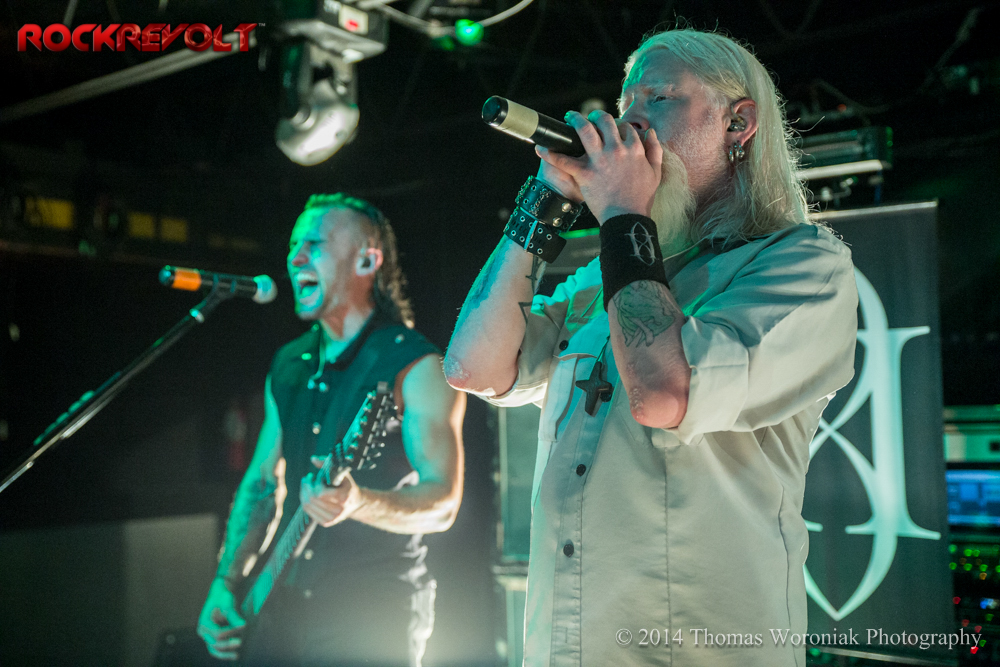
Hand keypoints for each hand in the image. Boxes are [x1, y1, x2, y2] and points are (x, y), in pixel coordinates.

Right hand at [197, 578, 245, 660]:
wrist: (220, 595)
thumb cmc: (224, 599)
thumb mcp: (228, 605)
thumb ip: (234, 616)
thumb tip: (242, 626)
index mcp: (204, 623)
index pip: (217, 633)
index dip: (230, 632)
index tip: (242, 627)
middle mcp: (203, 632)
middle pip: (215, 643)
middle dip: (227, 644)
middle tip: (240, 642)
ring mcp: (207, 636)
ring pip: (214, 650)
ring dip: (225, 654)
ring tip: (237, 655)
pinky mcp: (212, 639)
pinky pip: (216, 649)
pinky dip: (224, 653)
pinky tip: (235, 655)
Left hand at [300, 457, 364, 526]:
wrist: (356, 503)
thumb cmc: (348, 485)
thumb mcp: (342, 473)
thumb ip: (328, 464)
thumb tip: (313, 459)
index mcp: (344, 498)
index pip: (320, 493)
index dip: (315, 483)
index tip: (316, 476)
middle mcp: (338, 511)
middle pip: (312, 499)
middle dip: (306, 487)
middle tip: (307, 478)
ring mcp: (332, 519)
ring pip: (308, 506)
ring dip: (303, 493)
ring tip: (306, 485)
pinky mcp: (326, 522)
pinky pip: (308, 512)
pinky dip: (304, 501)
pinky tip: (308, 494)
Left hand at [536, 110, 661, 223]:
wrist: (627, 218)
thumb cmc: (641, 198)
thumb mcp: (656, 172)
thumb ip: (655, 150)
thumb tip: (650, 133)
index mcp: (634, 149)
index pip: (625, 127)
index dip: (618, 125)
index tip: (612, 128)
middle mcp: (616, 150)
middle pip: (605, 121)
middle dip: (596, 115)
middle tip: (590, 117)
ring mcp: (599, 160)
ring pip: (585, 130)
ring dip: (576, 119)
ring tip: (570, 116)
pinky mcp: (585, 173)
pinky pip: (564, 160)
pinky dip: (551, 154)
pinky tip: (541, 148)